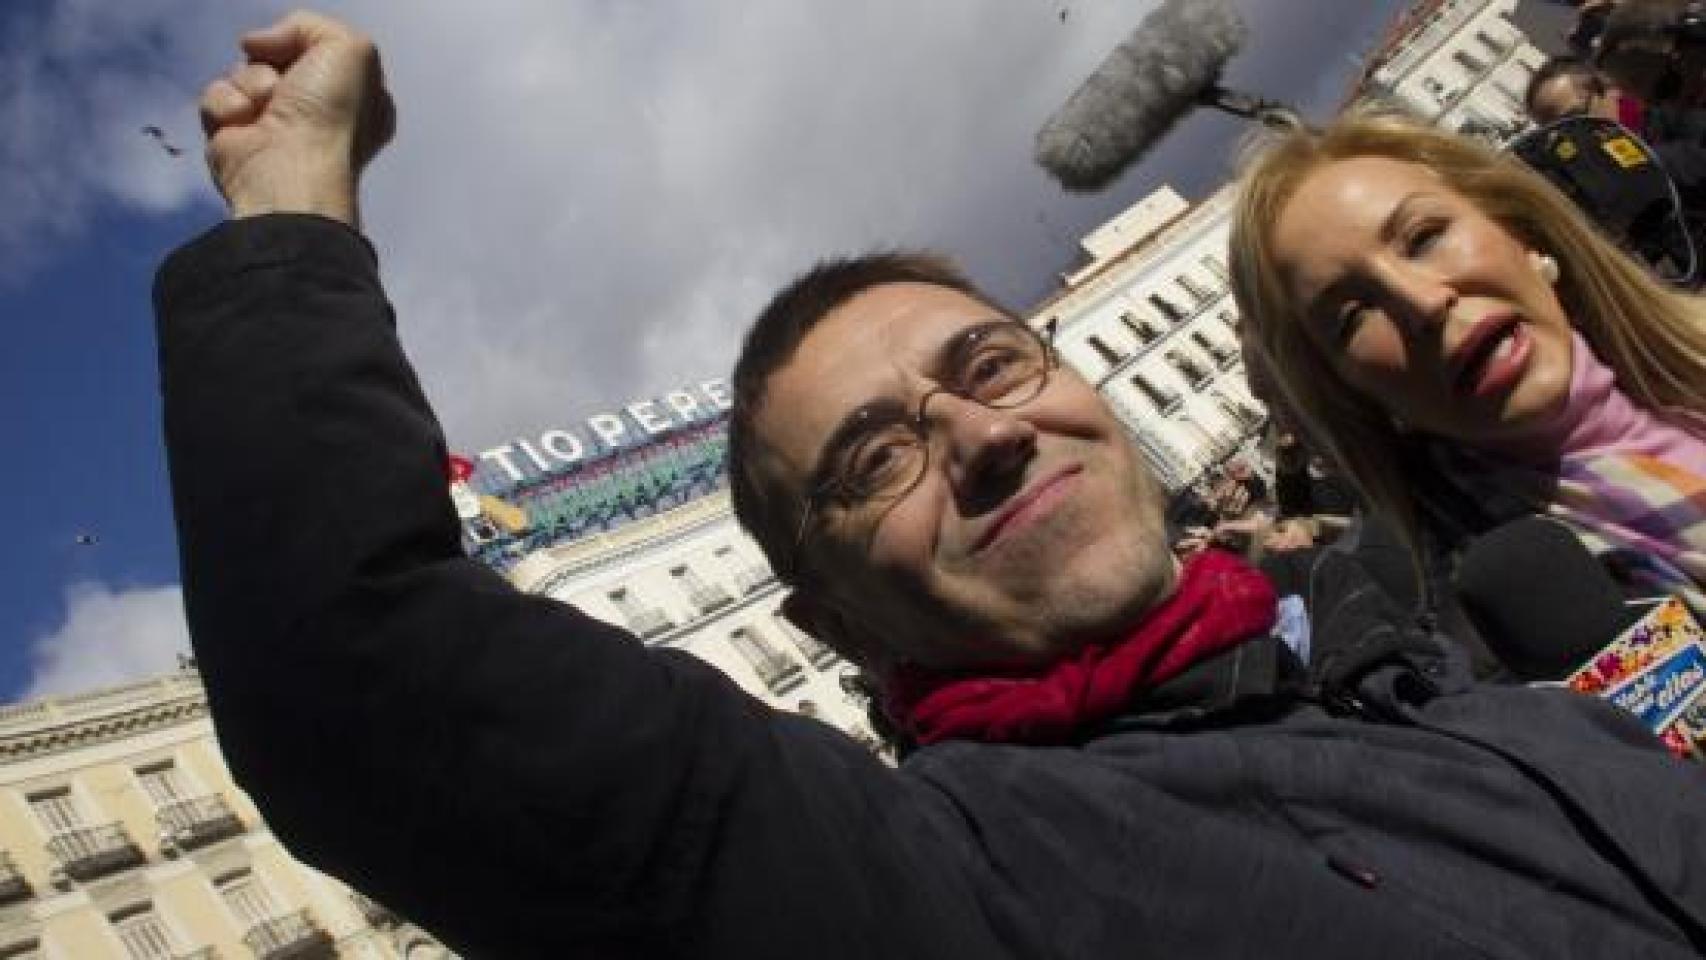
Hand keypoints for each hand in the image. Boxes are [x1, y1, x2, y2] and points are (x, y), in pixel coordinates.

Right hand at [200, 11, 395, 225]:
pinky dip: (226, 104)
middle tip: (285, 86)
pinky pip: (216, 96)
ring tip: (267, 108)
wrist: (290, 168)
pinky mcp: (234, 135)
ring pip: (242, 72)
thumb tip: (259, 43)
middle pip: (275, 57)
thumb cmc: (330, 115)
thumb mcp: (350, 48)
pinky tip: (245, 124)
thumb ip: (313, 25)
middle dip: (273, 60)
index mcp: (354, 97)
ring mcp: (273, 124)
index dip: (307, 47)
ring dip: (249, 82)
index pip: (319, 50)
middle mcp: (316, 112)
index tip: (309, 58)